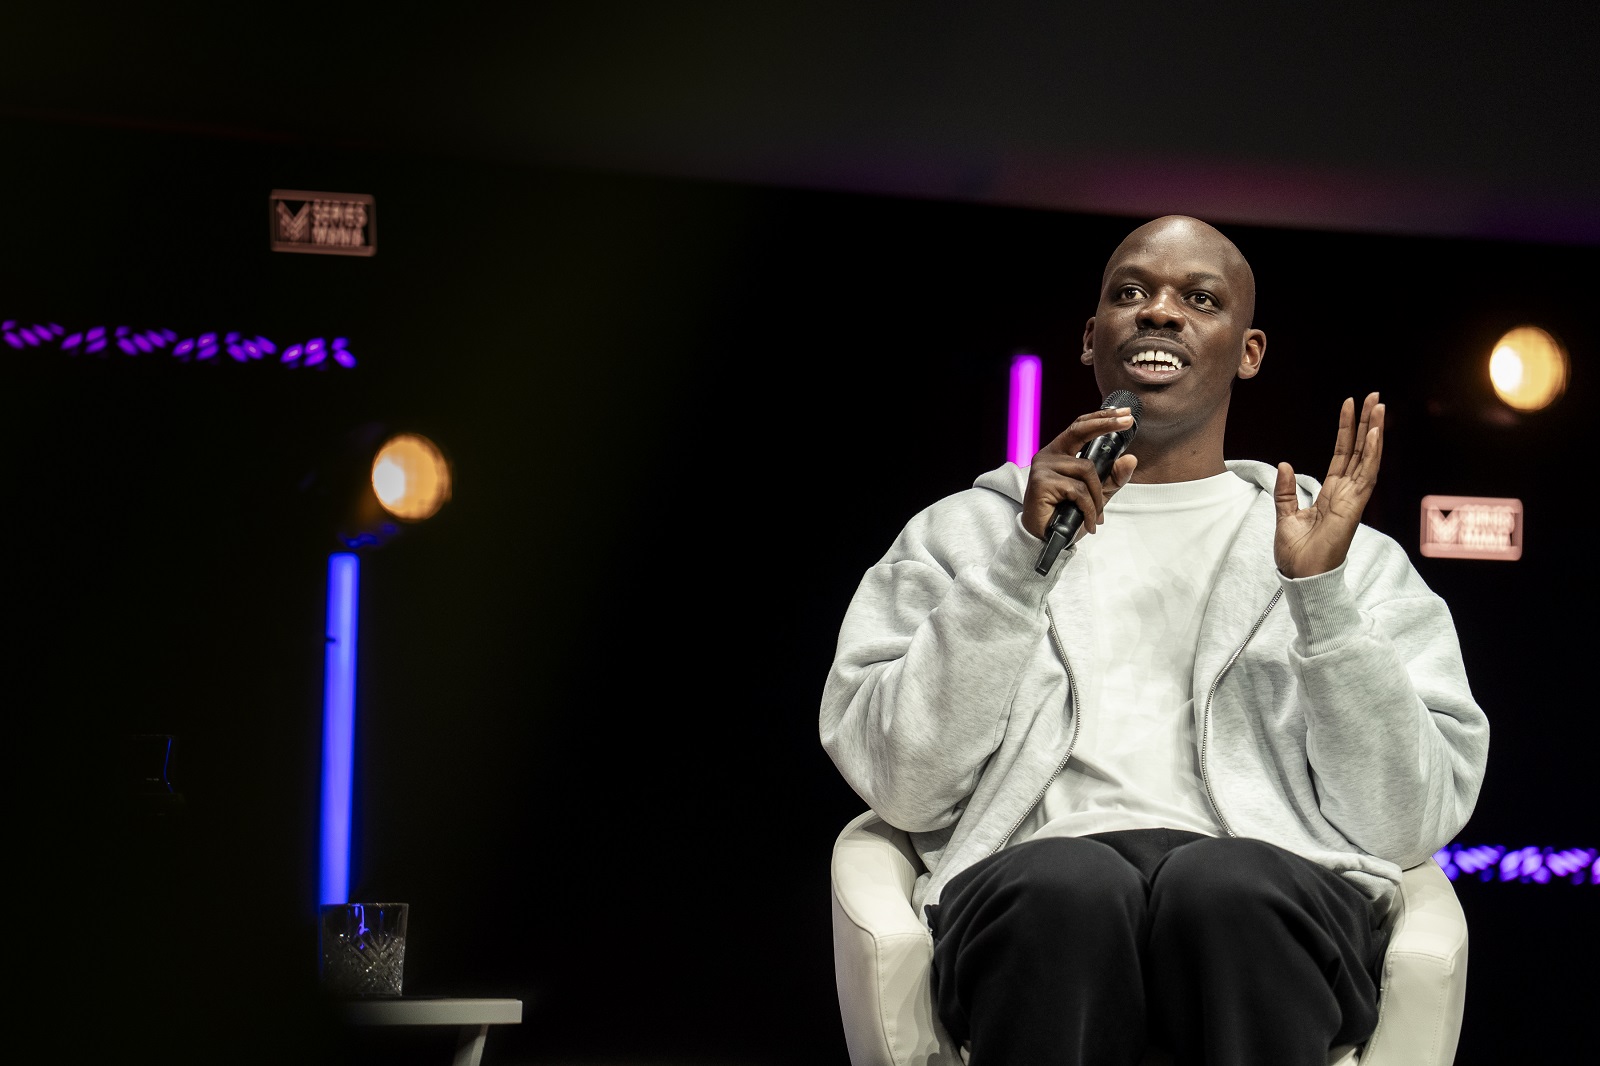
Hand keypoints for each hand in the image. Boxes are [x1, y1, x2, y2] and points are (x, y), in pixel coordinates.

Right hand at [1022, 407, 1138, 539]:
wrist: (1046, 540)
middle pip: (1080, 432)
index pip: (1080, 427)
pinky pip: (1078, 490)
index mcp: (1059, 452)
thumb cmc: (1067, 514)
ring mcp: (1043, 467)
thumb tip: (1131, 458)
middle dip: (1106, 423)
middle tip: (1129, 421)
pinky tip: (1089, 522)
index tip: (1125, 413)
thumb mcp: (1098, 494)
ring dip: (1097, 496)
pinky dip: (1089, 509)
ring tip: (1096, 514)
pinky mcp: (1041, 482)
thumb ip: (1112, 477)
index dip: (1102, 417)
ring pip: (1086, 470)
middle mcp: (1048, 455)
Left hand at [1273, 392, 1383, 577]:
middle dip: (1366, 423)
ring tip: (1379, 405)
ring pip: (1368, 459)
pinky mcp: (1353, 508)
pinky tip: (1374, 434)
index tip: (1350, 406)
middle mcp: (1346, 494)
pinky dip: (1371, 455)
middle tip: (1374, 396)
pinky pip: (1366, 477)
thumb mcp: (1285, 516)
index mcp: (1331, 494)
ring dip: (1374, 431)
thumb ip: (1287, 491)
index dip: (1347, 431)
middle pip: (1360, 452)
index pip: (1343, 456)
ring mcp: (1352, 500)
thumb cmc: (1296, 554)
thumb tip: (1285, 465)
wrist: (1300, 577)